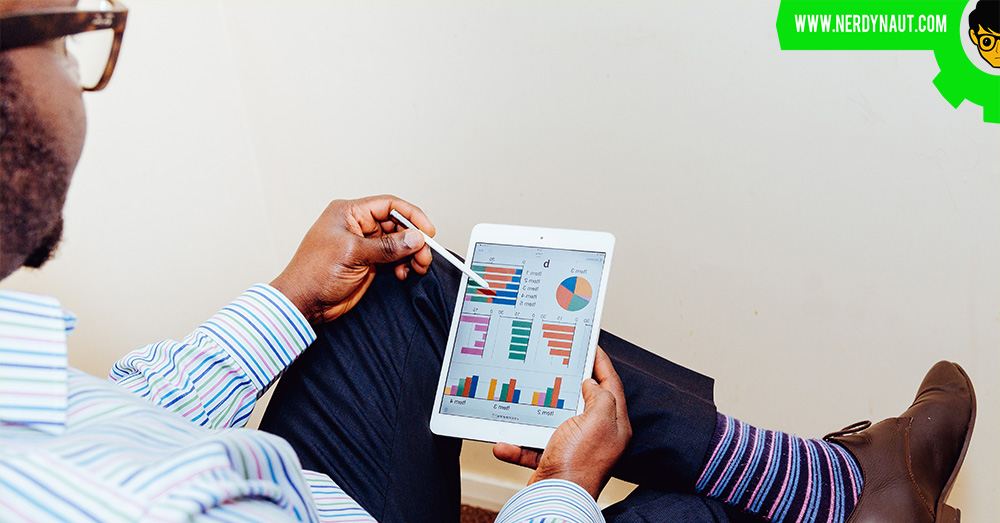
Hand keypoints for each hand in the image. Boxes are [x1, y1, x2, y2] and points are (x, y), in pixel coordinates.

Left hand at [270, 195, 433, 324]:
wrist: (304, 302)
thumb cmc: (313, 273)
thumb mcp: (353, 254)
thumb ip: (387, 246)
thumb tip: (414, 238)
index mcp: (349, 212)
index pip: (388, 205)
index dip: (411, 216)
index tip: (427, 230)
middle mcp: (358, 226)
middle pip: (397, 225)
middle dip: (414, 239)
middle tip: (424, 254)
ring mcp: (364, 245)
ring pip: (398, 243)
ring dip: (411, 254)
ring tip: (418, 266)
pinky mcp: (368, 262)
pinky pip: (394, 258)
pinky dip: (403, 265)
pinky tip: (403, 273)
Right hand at [492, 347, 631, 499]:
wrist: (556, 499)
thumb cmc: (580, 463)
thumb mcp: (597, 420)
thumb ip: (599, 396)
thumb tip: (591, 384)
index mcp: (614, 424)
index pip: (611, 384)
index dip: (601, 362)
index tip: (590, 345)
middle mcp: (597, 436)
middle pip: (583, 400)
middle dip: (566, 382)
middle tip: (556, 362)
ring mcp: (575, 448)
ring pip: (554, 421)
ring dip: (535, 414)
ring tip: (524, 398)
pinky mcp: (554, 460)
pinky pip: (533, 446)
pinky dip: (518, 444)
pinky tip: (505, 442)